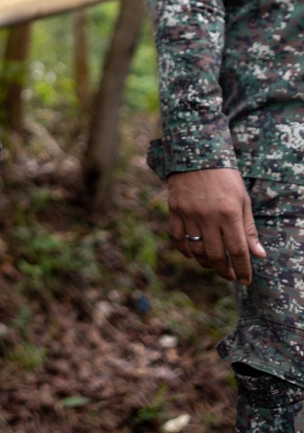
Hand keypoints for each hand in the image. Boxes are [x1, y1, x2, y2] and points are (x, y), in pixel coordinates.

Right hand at [167, 167, 265, 284]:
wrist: (197, 152)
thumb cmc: (225, 177)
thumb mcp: (243, 200)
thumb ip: (249, 229)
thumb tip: (258, 255)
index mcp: (229, 213)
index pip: (237, 251)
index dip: (243, 269)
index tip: (245, 280)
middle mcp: (208, 216)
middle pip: (215, 255)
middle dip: (224, 270)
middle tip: (230, 275)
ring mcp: (189, 213)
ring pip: (196, 250)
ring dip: (205, 263)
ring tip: (213, 264)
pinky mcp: (174, 209)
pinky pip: (177, 238)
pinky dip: (184, 250)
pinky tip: (192, 254)